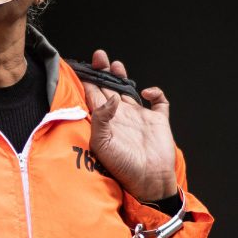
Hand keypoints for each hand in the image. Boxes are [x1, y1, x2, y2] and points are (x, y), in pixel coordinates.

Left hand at [80, 49, 176, 201]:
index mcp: (105, 121)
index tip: (78, 65)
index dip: (86, 80)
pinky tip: (148, 92)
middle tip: (98, 56)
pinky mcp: (158, 121)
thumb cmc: (123, 167)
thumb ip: (102, 119)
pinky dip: (155, 93)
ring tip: (114, 64)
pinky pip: (159, 102)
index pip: (92, 94)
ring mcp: (139, 117)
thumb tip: (111, 98)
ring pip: (128, 91)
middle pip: (108, 88)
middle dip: (102, 72)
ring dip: (121, 77)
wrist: (149, 181)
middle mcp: (120, 116)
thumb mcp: (103, 144)